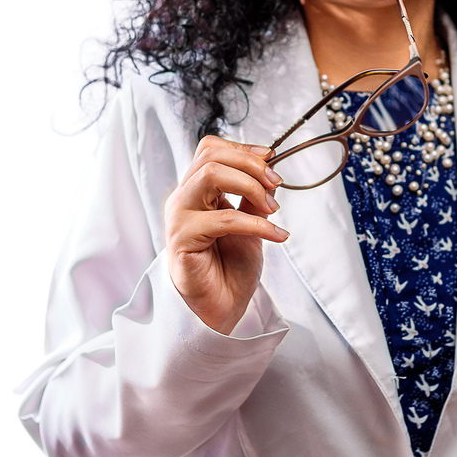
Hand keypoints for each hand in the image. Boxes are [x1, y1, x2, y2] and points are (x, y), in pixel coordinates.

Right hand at [163, 136, 288, 333]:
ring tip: (273, 209)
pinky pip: (223, 219)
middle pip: (211, 156)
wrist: (221, 308)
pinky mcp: (182, 239)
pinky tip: (277, 235)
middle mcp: (183, 199)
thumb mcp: (250, 223)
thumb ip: (254, 197)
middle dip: (251, 164)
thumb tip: (270, 171)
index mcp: (197, 192)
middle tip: (276, 184)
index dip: (242, 149)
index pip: (210, 150)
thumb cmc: (230, 269)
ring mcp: (179, 217)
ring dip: (250, 185)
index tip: (271, 158)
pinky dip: (257, 223)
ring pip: (209, 175)